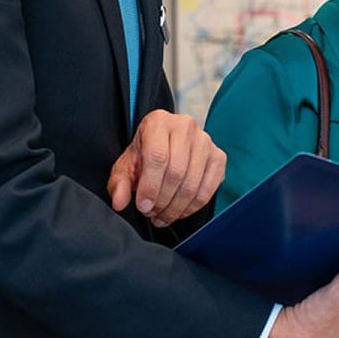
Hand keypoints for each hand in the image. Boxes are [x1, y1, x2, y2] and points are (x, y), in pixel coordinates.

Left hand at [107, 110, 224, 226]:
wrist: (165, 145)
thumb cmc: (144, 155)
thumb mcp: (126, 166)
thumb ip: (119, 183)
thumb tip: (119, 202)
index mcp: (158, 122)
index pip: (158, 157)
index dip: (150, 187)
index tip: (143, 206)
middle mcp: (185, 126)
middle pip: (177, 172)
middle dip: (162, 201)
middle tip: (151, 213)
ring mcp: (205, 140)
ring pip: (193, 184)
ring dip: (176, 208)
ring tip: (162, 215)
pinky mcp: (218, 156)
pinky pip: (208, 190)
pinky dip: (192, 207)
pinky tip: (178, 211)